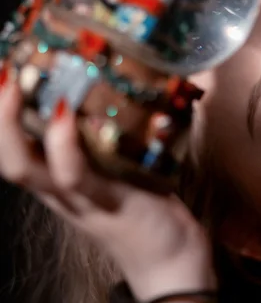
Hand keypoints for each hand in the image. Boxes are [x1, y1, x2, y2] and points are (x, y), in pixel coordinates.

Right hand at [0, 77, 215, 301]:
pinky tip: (62, 115)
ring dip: (13, 125)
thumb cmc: (149, 206)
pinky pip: (74, 175)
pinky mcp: (109, 202)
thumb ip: (115, 140)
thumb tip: (123, 92)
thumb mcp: (123, 168)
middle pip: (8, 158)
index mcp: (61, 182)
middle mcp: (61, 192)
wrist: (172, 257)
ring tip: (15, 85)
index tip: (8, 73)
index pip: (18, 149)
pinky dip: (63, 145)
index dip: (5, 115)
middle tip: (2, 73)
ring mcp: (81, 199)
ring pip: (26, 168)